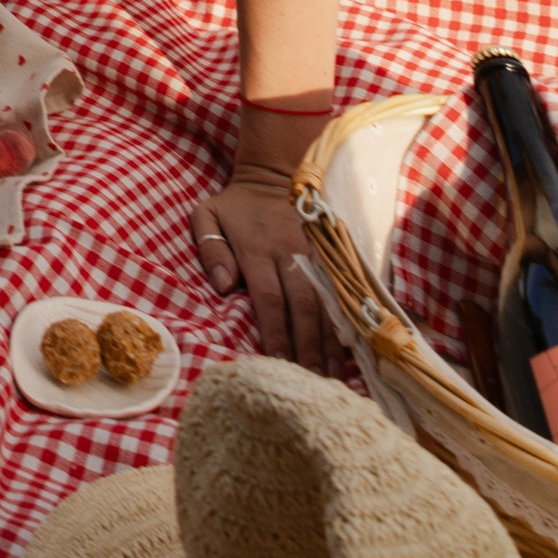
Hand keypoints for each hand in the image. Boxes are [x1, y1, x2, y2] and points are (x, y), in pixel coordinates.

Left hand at [191, 167, 328, 368]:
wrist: (274, 175)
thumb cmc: (235, 205)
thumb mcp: (207, 214)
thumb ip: (209, 247)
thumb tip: (221, 285)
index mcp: (256, 248)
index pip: (269, 298)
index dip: (275, 332)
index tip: (278, 362)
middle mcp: (290, 254)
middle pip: (303, 306)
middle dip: (307, 346)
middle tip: (311, 382)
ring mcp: (314, 255)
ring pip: (326, 303)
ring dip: (329, 341)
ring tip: (332, 376)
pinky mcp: (330, 255)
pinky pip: (341, 291)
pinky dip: (346, 320)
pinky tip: (350, 348)